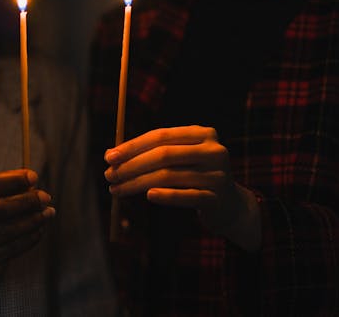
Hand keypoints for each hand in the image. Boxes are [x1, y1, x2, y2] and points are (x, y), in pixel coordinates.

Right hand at [0, 169, 54, 315]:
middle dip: (26, 201)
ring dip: (31, 221)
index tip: (32, 176)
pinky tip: (36, 231)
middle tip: (45, 195)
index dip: (11, 181)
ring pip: (4, 233)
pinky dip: (24, 241)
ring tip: (47, 212)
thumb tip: (19, 182)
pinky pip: (4, 254)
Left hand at [104, 126, 259, 250]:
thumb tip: (111, 154)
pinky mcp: (217, 198)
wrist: (229, 204)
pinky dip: (165, 196)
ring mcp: (217, 174)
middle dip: (131, 166)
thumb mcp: (178, 158)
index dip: (133, 146)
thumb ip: (151, 153)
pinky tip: (148, 196)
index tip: (109, 157)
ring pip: (169, 176)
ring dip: (137, 183)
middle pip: (163, 155)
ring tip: (117, 190)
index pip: (161, 136)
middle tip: (109, 176)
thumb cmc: (194, 176)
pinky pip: (186, 196)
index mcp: (202, 134)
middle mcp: (213, 150)